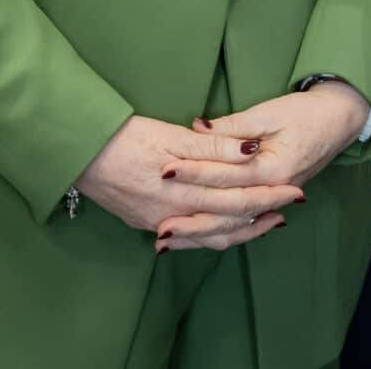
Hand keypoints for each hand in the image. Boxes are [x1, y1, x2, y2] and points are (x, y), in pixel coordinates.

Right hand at [75, 115, 304, 240]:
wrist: (76, 152)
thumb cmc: (123, 136)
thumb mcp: (171, 134)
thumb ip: (213, 146)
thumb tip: (251, 153)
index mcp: (183, 192)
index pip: (238, 200)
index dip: (269, 197)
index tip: (295, 193)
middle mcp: (172, 215)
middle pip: (227, 223)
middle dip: (261, 217)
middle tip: (289, 209)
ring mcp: (156, 222)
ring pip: (207, 236)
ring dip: (238, 230)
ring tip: (263, 223)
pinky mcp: (144, 221)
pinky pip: (187, 236)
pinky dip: (210, 233)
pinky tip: (220, 228)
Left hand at [150, 83, 370, 251]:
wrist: (339, 120)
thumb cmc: (305, 113)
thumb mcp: (269, 112)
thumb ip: (232, 126)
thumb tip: (196, 128)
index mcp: (274, 169)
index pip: (227, 175)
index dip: (195, 172)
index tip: (166, 170)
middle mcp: (275, 191)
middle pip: (228, 211)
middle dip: (192, 218)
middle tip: (159, 224)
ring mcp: (275, 199)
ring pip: (234, 225)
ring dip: (200, 234)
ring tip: (168, 240)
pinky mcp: (272, 200)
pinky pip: (242, 223)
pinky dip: (217, 232)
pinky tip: (194, 237)